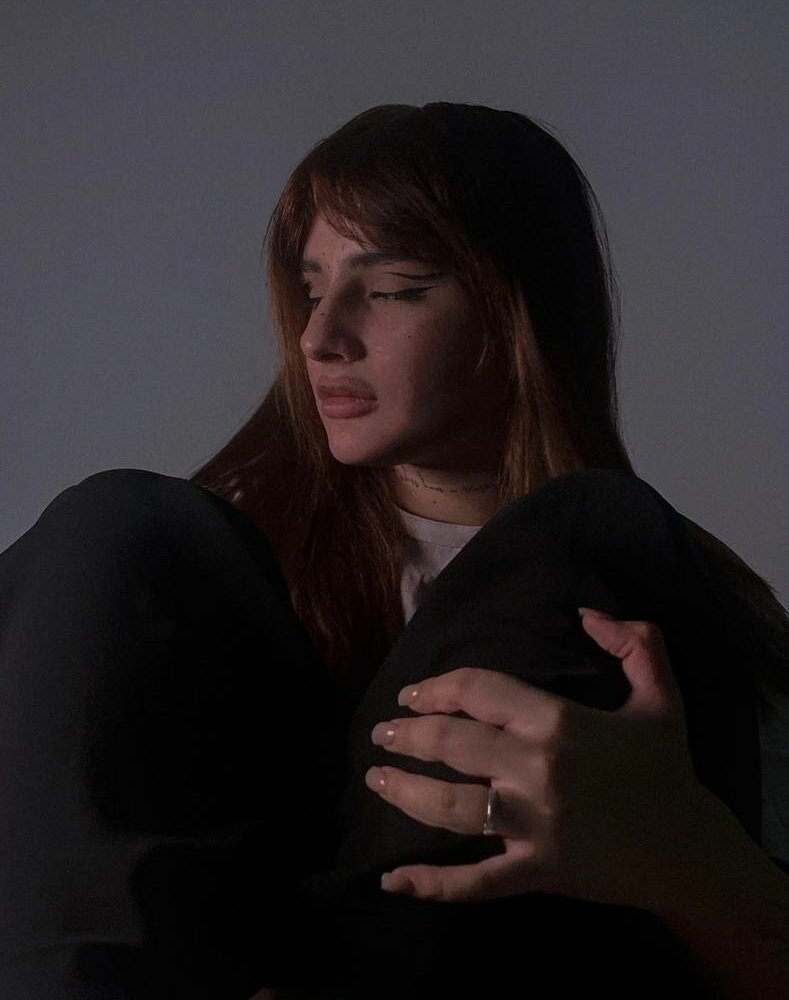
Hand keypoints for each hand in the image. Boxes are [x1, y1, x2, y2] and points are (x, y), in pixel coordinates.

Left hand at [366, 607, 717, 910]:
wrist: (688, 851)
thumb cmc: (665, 771)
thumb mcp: (661, 696)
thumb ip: (635, 643)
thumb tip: (587, 614)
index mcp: (557, 721)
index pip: (479, 690)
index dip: (437, 687)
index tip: (411, 694)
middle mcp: (536, 769)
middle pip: (452, 742)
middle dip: (407, 734)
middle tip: (382, 733)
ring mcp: (531, 824)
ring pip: (449, 806)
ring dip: (404, 792)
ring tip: (376, 779)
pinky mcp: (533, 871)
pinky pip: (473, 882)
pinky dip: (430, 885)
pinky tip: (390, 881)